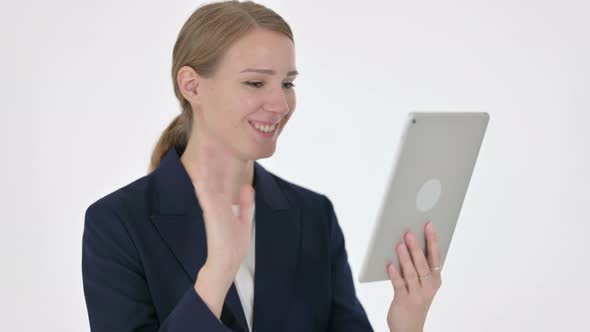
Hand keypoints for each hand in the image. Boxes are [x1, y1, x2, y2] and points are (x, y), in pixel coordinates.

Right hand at [187, 140, 254, 276]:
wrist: (226, 263)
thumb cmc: (232, 245)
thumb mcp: (242, 220)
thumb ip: (245, 204)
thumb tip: (248, 187)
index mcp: (221, 203)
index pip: (219, 178)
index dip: (218, 162)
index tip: (218, 145)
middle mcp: (214, 204)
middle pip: (211, 176)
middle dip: (209, 159)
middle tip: (207, 139)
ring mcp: (211, 209)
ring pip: (206, 182)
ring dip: (204, 166)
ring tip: (202, 149)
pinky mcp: (212, 215)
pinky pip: (206, 196)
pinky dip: (203, 184)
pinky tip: (199, 173)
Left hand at [386, 222, 441, 331]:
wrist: (409, 328)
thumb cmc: (414, 300)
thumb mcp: (421, 284)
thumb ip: (417, 266)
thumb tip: (406, 242)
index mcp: (435, 280)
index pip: (436, 257)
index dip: (432, 240)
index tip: (428, 225)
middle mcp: (428, 287)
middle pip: (424, 264)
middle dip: (417, 247)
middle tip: (409, 232)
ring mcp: (417, 295)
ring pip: (412, 273)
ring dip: (405, 258)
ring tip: (399, 244)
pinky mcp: (403, 301)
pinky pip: (399, 285)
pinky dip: (395, 274)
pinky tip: (389, 265)